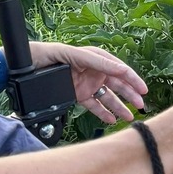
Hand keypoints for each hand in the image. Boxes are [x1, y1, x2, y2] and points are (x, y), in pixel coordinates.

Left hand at [30, 40, 148, 123]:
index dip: (133, 79)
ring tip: (129, 117)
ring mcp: (88, 84)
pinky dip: (102, 113)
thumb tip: (121, 69)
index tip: (143, 89)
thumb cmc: (52, 53)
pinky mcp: (79, 95)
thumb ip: (99, 62)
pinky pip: (94, 105)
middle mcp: (95, 72)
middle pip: (118, 85)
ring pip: (108, 97)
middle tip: (141, 104)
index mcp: (98, 59)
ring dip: (119, 107)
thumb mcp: (77, 55)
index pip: (120, 70)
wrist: (29, 66)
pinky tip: (111, 120)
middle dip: (130, 95)